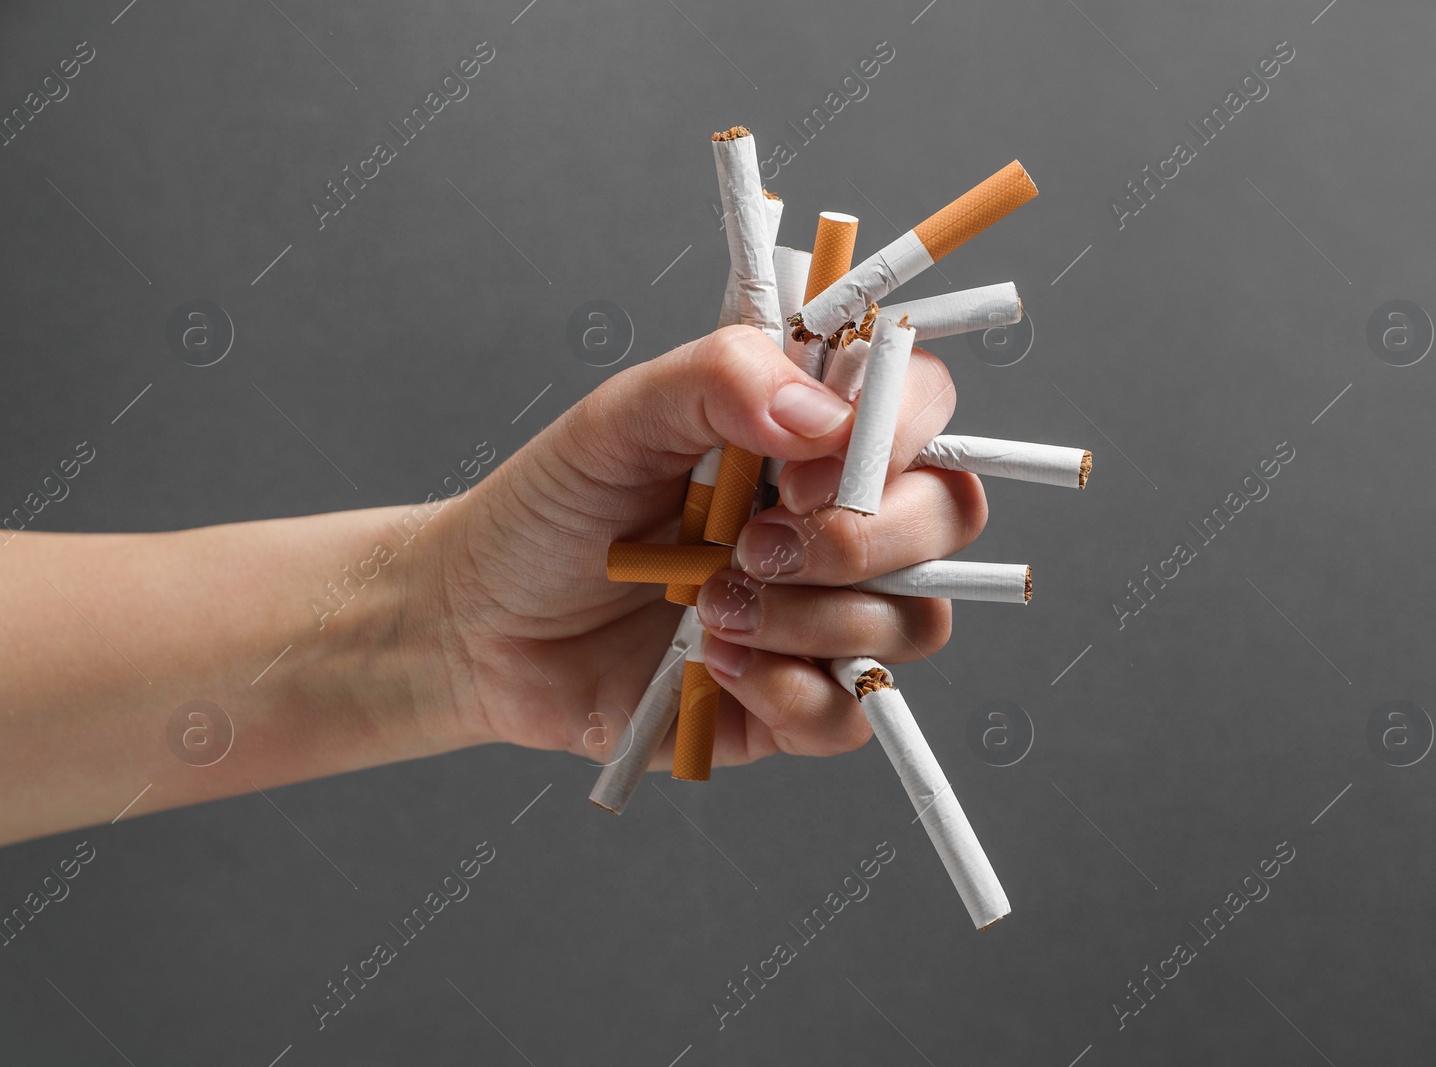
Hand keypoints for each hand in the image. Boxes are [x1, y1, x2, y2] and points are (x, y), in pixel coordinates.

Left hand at [430, 325, 984, 768]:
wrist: (482, 623)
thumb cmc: (552, 509)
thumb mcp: (617, 418)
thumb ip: (717, 380)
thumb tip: (823, 417)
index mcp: (811, 436)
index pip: (925, 409)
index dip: (900, 436)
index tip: (809, 468)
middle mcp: (838, 521)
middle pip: (949, 522)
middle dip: (861, 542)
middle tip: (755, 548)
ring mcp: (826, 615)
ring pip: (915, 626)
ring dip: (811, 621)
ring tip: (707, 609)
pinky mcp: (798, 701)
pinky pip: (852, 715)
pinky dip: (789, 695)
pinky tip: (714, 666)